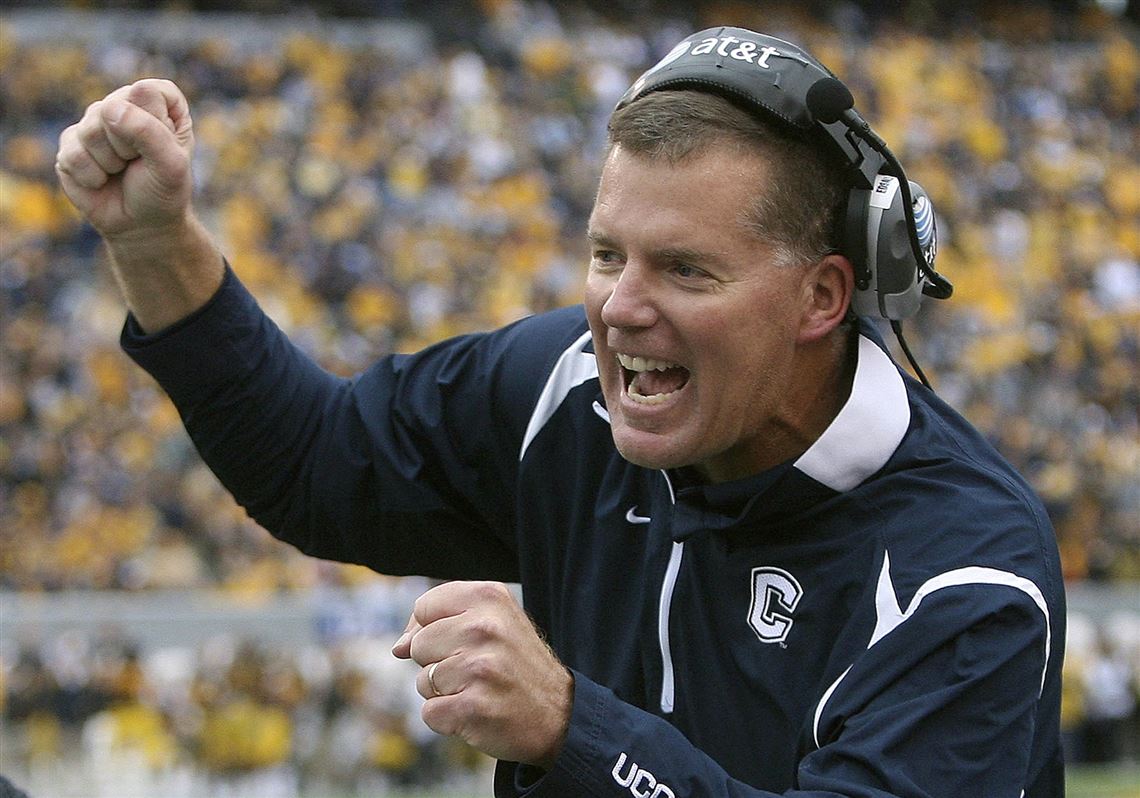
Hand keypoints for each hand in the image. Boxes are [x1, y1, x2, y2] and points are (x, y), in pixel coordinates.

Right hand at [56, 78, 193, 239]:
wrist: (142, 224)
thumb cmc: (163, 190)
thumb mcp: (171, 165)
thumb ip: (148, 132)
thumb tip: (109, 109)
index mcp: (157, 101)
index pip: (148, 92)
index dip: (154, 124)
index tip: (164, 147)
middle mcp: (123, 103)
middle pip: (113, 107)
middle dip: (129, 146)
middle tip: (139, 163)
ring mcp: (94, 122)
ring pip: (90, 131)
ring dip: (111, 163)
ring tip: (121, 171)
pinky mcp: (70, 143)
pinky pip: (73, 154)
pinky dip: (93, 177)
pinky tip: (102, 180)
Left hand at [391, 581, 572, 768]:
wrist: (559, 715)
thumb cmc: (515, 665)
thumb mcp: (491, 623)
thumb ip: (441, 622)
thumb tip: (397, 647)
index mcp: (489, 597)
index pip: (424, 608)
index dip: (433, 629)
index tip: (462, 642)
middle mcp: (485, 628)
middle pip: (418, 645)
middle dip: (438, 662)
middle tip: (477, 671)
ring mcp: (480, 668)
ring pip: (422, 681)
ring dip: (445, 693)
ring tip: (480, 691)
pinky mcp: (474, 707)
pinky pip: (430, 713)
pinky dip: (448, 719)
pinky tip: (478, 713)